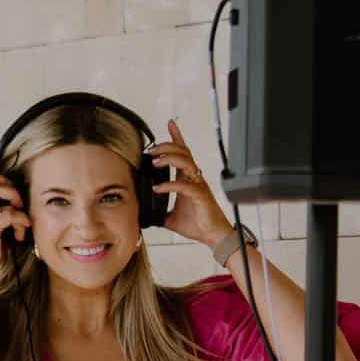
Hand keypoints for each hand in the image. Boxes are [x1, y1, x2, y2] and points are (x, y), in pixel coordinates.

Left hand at [148, 119, 229, 247]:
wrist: (213, 236)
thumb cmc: (198, 224)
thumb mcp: (171, 218)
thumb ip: (160, 212)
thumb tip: (146, 217)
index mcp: (188, 179)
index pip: (183, 153)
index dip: (177, 137)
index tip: (170, 124)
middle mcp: (194, 179)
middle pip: (182, 152)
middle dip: (166, 146)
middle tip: (152, 150)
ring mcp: (198, 186)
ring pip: (185, 162)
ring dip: (169, 158)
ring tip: (155, 162)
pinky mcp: (200, 196)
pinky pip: (184, 186)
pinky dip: (170, 185)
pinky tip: (159, 188)